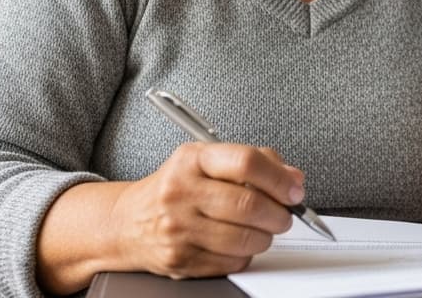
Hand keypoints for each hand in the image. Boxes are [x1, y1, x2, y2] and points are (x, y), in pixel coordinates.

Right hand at [108, 143, 304, 278]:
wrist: (127, 222)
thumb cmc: (176, 188)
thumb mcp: (208, 161)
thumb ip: (255, 162)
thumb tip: (293, 178)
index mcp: (193, 159)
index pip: (246, 162)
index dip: (279, 178)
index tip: (294, 190)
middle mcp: (181, 192)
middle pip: (249, 204)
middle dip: (280, 213)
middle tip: (285, 215)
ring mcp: (178, 228)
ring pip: (245, 238)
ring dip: (266, 237)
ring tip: (262, 229)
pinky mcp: (180, 260)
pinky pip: (232, 262)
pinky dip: (245, 255)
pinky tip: (236, 243)